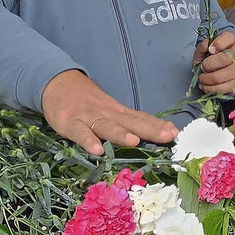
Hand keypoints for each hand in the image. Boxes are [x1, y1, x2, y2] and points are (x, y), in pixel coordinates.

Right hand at [41, 70, 177, 155]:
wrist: (57, 83)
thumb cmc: (88, 102)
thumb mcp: (111, 110)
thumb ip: (131, 122)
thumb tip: (160, 132)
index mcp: (119, 112)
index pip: (142, 119)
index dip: (158, 126)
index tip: (176, 134)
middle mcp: (108, 114)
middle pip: (131, 122)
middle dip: (150, 130)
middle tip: (168, 137)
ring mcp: (88, 118)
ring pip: (106, 126)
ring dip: (120, 134)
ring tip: (134, 141)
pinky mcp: (69, 123)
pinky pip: (79, 133)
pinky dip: (87, 140)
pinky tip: (96, 150)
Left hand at [194, 30, 234, 94]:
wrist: (213, 73)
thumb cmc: (208, 60)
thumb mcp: (201, 52)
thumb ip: (202, 47)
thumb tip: (206, 44)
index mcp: (228, 44)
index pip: (229, 38)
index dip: (219, 43)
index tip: (210, 50)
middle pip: (223, 59)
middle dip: (207, 65)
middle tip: (202, 67)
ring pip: (218, 77)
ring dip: (205, 78)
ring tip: (202, 77)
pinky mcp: (233, 85)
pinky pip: (220, 88)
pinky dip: (209, 88)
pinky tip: (205, 85)